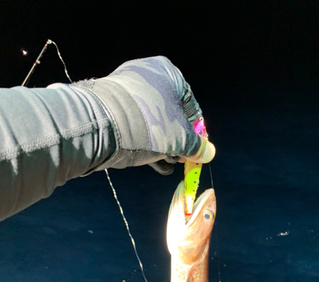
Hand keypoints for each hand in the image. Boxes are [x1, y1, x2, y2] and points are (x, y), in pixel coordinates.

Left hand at [79, 56, 215, 173]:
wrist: (102, 126)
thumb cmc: (149, 125)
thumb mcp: (180, 139)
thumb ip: (197, 146)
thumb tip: (208, 153)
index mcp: (168, 72)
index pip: (191, 106)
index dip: (197, 132)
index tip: (197, 151)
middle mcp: (147, 75)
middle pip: (171, 114)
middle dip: (177, 140)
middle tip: (179, 159)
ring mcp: (126, 89)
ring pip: (153, 121)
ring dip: (162, 144)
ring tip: (165, 163)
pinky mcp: (111, 105)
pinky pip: (135, 124)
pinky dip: (145, 141)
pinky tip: (151, 162)